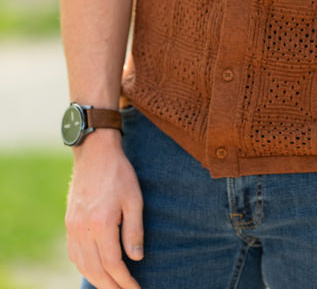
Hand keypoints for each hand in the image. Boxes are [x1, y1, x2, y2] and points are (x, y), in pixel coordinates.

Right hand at [65, 131, 143, 288]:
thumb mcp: (135, 199)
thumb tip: (136, 259)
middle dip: (111, 286)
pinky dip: (84, 267)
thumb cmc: (119, 173)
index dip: (125, 281)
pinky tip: (94, 269)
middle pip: (96, 270)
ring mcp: (73, 226)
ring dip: (97, 280)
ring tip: (112, 286)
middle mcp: (83, 229)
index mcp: (102, 224)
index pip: (113, 264)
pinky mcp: (69, 222)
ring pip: (82, 265)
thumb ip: (135, 231)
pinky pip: (73, 254)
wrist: (95, 153)